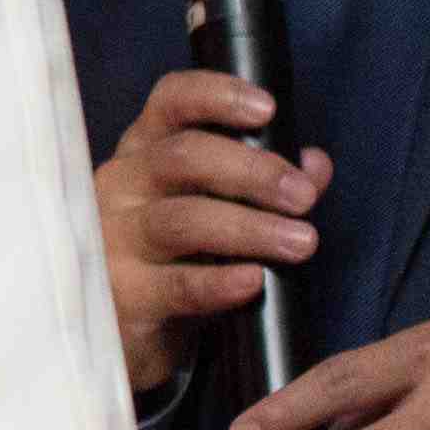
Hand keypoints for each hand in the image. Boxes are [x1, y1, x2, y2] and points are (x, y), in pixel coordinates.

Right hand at [92, 69, 330, 392]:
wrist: (127, 333)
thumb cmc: (176, 258)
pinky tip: (255, 281)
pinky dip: (219, 282)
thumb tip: (315, 164)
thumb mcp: (216, 213)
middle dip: (251, 171)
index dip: (215, 96)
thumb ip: (267, 187)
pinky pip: (175, 285)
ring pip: (181, 220)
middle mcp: (121, 186)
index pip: (170, 103)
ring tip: (302, 243)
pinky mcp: (122, 295)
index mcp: (145, 153)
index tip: (267, 109)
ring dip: (250, 228)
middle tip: (304, 198)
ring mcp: (114, 240)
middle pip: (180, 157)